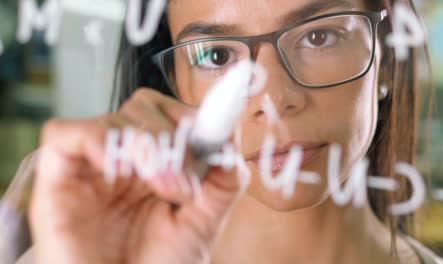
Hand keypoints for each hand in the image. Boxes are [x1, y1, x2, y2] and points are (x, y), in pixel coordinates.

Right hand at [29, 88, 240, 263]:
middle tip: (184, 180)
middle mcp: (124, 158)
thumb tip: (230, 135)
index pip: (170, 113)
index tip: (212, 139)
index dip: (191, 118)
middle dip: (172, 136)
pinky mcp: (56, 177)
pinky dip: (97, 140)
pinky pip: (65, 133)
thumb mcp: (204, 221)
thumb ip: (223, 179)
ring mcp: (90, 166)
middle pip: (143, 106)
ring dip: (146, 145)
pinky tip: (119, 170)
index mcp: (157, 163)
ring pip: (113, 118)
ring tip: (164, 188)